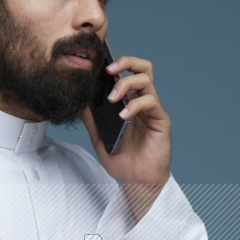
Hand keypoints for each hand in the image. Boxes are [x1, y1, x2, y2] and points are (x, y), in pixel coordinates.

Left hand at [81, 54, 171, 220]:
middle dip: (125, 61)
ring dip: (126, 83)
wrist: (138, 183)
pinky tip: (123, 117)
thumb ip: (91, 120)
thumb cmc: (123, 162)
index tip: (99, 56)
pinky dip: (135, 104)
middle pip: (141, 67)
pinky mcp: (161, 120)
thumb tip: (79, 101)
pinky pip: (151, 101)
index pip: (125, 74)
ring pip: (146, 79)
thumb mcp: (100, 139)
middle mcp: (142, 102)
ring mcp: (152, 110)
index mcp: (129, 102)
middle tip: (108, 69)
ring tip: (113, 98)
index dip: (115, 61)